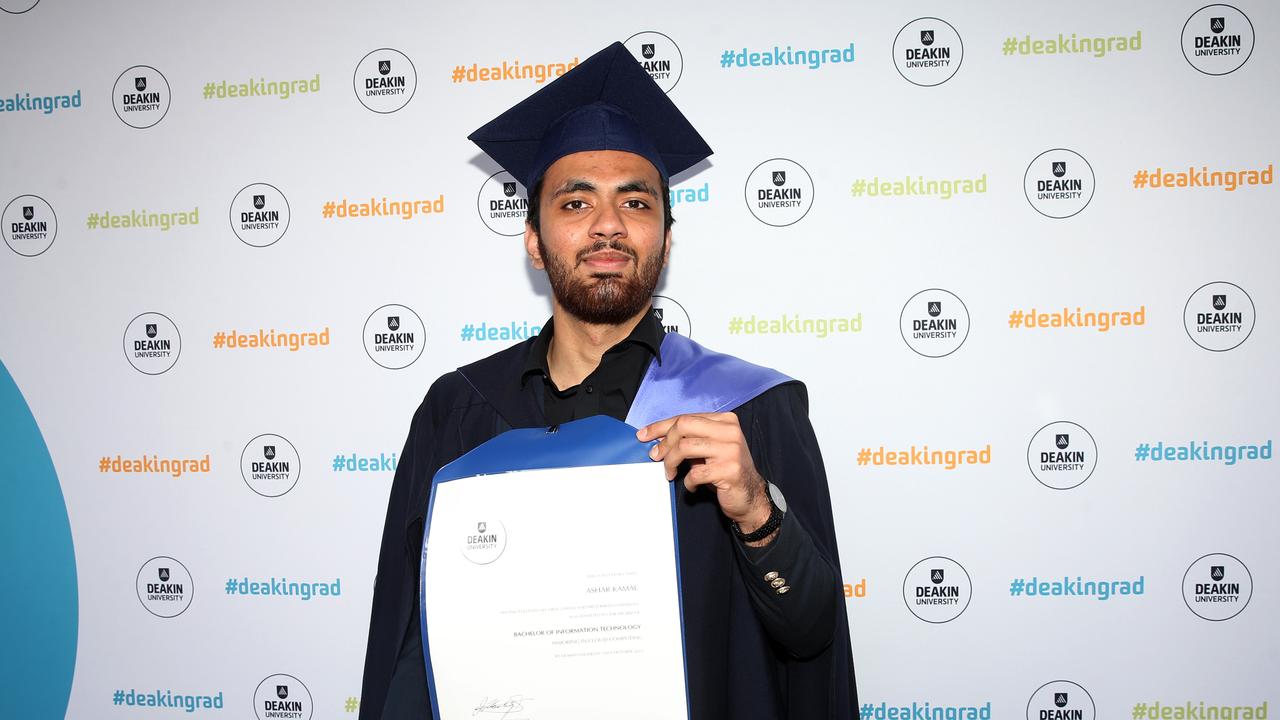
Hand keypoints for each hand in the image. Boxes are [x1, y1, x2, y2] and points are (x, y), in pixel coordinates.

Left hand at [636, 413, 772, 534]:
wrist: (750, 495)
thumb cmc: (724, 471)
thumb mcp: (708, 449)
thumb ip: (689, 439)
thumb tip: (656, 437)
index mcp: (725, 420)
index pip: (685, 417)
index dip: (660, 426)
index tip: (643, 435)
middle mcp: (730, 431)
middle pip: (683, 426)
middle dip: (664, 442)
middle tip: (655, 456)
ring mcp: (731, 449)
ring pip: (685, 447)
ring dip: (671, 462)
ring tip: (670, 473)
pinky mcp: (730, 470)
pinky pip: (695, 473)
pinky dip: (688, 482)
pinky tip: (692, 486)